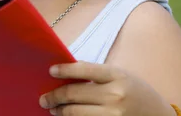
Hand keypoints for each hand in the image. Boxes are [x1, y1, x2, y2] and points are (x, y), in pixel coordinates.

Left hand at [39, 62, 174, 115]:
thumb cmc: (137, 92)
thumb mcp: (121, 76)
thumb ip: (98, 74)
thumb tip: (69, 72)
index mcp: (117, 76)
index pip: (85, 70)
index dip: (65, 70)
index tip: (51, 71)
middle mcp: (115, 95)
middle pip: (75, 94)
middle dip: (55, 96)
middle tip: (44, 98)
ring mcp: (113, 115)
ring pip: (76, 113)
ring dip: (60, 111)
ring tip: (53, 109)